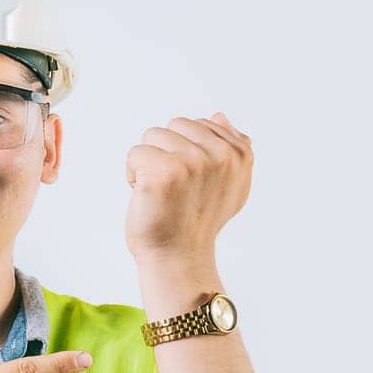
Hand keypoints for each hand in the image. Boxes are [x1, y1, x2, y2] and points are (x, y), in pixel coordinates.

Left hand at [125, 112, 252, 262]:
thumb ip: (230, 148)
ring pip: (152, 136)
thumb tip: (220, 115)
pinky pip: (135, 154)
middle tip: (176, 188)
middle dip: (167, 153)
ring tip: (162, 192)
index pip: (198, 124)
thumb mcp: (229, 184)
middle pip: (174, 126)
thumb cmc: (199, 221)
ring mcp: (192, 162)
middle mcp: (219, 155)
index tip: (194, 183)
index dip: (187, 152)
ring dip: (149, 163)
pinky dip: (133, 176)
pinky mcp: (163, 172)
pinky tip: (148, 197)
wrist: (179, 257)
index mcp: (239, 154)